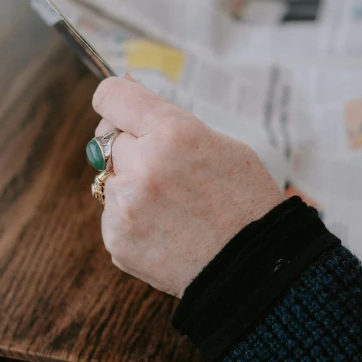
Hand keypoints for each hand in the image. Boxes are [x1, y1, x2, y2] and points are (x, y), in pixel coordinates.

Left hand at [91, 76, 283, 297]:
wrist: (252, 268)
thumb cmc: (244, 201)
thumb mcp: (221, 145)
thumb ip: (170, 123)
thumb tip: (123, 93)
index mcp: (174, 133)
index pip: (113, 97)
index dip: (115, 100)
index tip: (119, 109)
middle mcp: (144, 165)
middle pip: (109, 138)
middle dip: (132, 148)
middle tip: (167, 170)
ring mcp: (127, 205)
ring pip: (111, 179)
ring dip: (132, 186)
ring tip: (174, 208)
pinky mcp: (116, 239)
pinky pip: (113, 215)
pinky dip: (133, 219)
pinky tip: (166, 230)